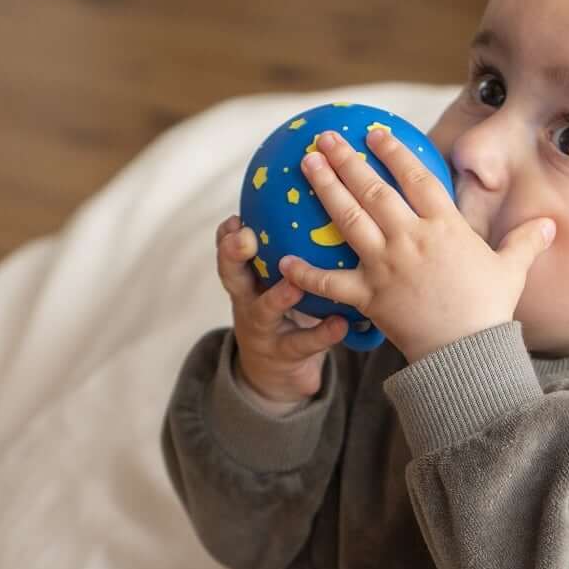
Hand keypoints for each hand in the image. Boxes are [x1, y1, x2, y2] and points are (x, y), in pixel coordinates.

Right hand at [214, 214, 346, 405]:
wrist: (276, 373)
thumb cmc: (283, 310)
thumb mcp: (273, 280)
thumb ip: (284, 248)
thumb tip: (320, 195)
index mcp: (246, 277)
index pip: (229, 250)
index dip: (226, 235)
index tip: (233, 217)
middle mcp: (247, 300)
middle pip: (232, 275)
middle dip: (233, 255)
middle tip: (244, 237)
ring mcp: (263, 329)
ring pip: (264, 310)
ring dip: (278, 296)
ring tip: (294, 284)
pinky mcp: (285, 354)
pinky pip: (304, 342)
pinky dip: (323, 332)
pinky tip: (341, 323)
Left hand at [276, 126, 554, 363]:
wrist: (467, 352)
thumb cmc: (490, 311)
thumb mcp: (512, 271)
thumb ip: (525, 242)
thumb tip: (549, 224)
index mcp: (444, 226)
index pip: (416, 177)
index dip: (395, 150)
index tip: (376, 132)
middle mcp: (410, 238)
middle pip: (372, 188)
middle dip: (347, 158)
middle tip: (324, 137)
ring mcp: (386, 265)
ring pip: (347, 218)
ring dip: (324, 188)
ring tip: (305, 164)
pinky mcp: (368, 296)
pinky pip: (329, 282)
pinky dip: (305, 272)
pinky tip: (282, 258)